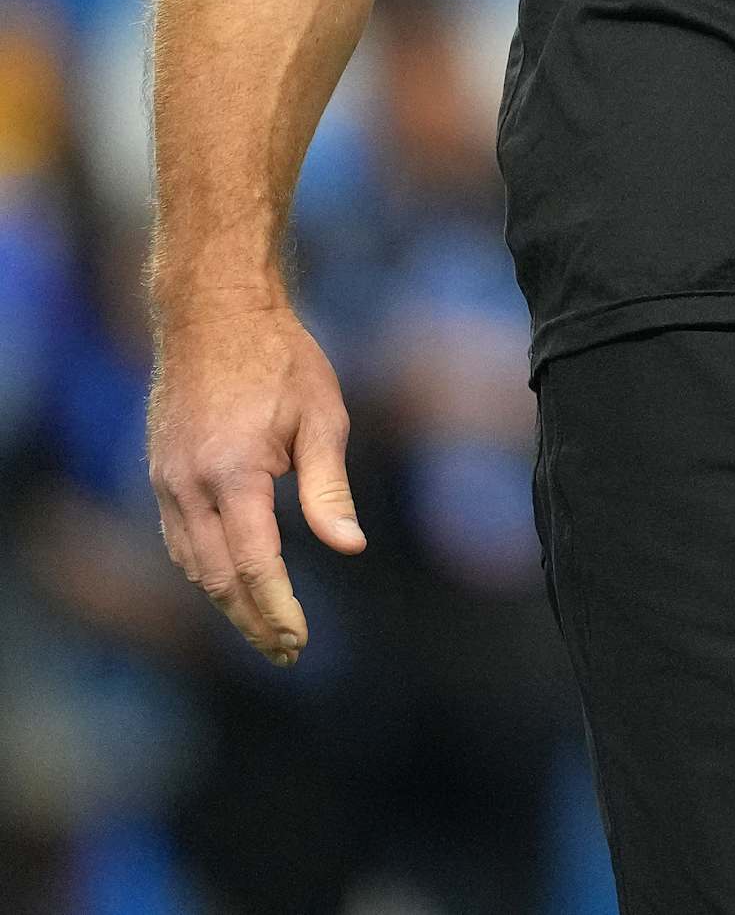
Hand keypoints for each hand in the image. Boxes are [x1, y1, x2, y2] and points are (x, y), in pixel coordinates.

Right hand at [147, 295, 364, 665]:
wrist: (213, 310)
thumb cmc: (278, 356)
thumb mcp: (321, 413)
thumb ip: (329, 486)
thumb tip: (350, 546)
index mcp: (233, 472)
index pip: (254, 565)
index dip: (277, 609)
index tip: (299, 641)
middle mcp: (189, 484)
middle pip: (217, 578)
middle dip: (252, 619)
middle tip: (288, 650)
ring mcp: (166, 480)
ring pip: (192, 564)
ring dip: (226, 601)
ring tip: (265, 626)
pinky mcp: (158, 472)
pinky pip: (178, 539)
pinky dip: (204, 568)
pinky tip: (232, 579)